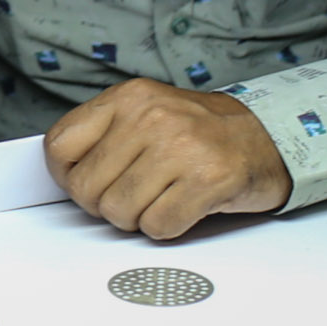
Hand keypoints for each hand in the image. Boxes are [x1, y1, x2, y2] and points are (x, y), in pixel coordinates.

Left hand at [44, 79, 290, 239]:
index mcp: (129, 98)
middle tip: (134, 195)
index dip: (66, 176)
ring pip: (118, 212)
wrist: (267, 139)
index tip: (86, 181)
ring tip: (161, 197)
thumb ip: (103, 135)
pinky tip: (183, 206)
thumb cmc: (200, 134)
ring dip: (137, 218)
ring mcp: (181, 148)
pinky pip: (157, 226)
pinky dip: (166, 227)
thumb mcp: (146, 113)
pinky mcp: (208, 181)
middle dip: (105, 204)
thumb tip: (63, 173)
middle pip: (86, 189)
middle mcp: (152, 117)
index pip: (59, 147)